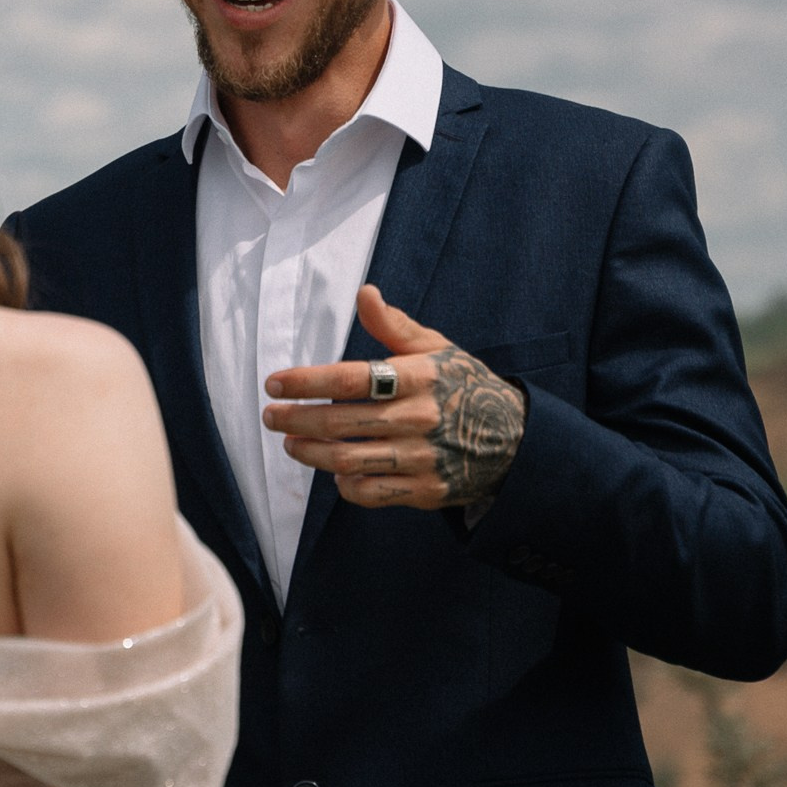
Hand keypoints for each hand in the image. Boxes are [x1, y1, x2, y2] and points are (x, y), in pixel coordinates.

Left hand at [263, 285, 527, 509]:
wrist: (515, 440)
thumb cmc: (463, 386)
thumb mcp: (437, 348)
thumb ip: (394, 325)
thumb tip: (364, 293)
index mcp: (419, 377)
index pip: (350, 378)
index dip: (305, 382)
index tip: (274, 383)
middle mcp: (419, 418)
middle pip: (340, 423)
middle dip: (295, 418)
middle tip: (270, 415)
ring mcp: (422, 458)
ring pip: (348, 461)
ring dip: (310, 453)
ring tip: (291, 443)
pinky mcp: (424, 491)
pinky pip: (370, 493)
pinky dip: (344, 485)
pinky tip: (334, 472)